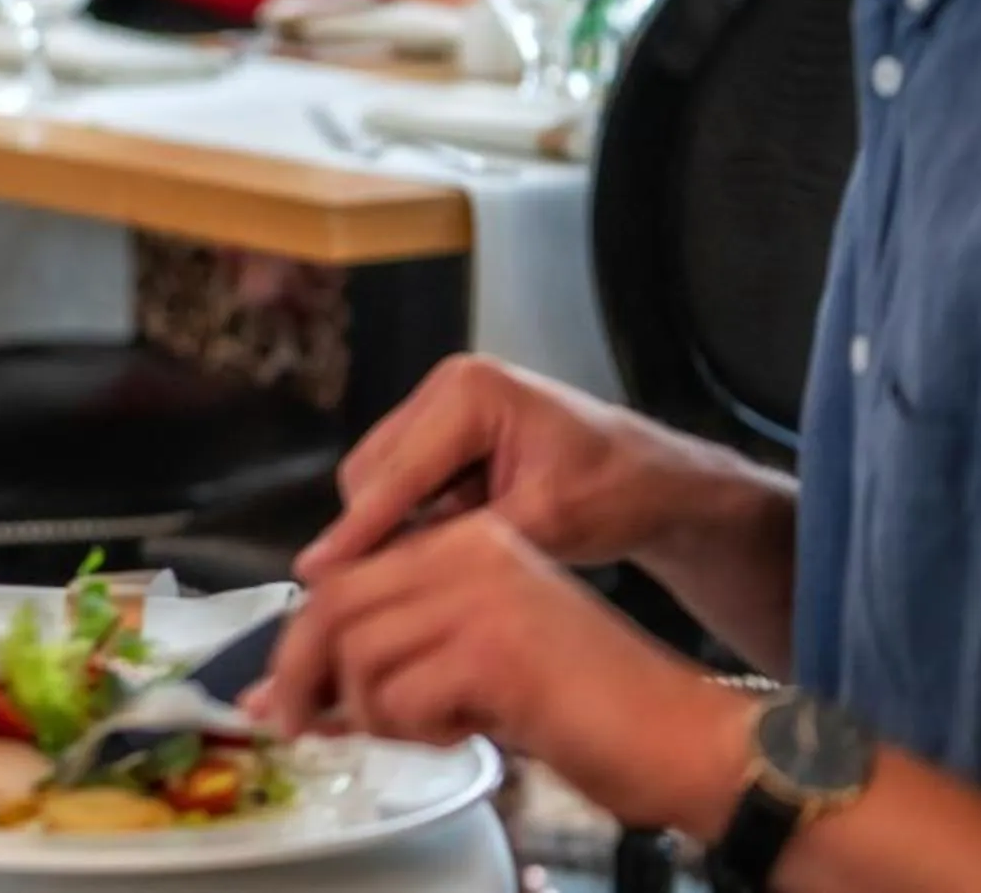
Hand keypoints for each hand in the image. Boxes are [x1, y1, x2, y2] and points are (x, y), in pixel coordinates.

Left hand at [252, 512, 755, 836]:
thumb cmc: (588, 712)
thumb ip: (392, 662)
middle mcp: (471, 551)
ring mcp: (482, 595)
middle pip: (333, 606)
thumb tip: (289, 697)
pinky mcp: (494, 649)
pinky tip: (470, 733)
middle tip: (296, 728)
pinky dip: (418, 732)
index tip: (277, 697)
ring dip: (376, 714)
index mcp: (468, 543)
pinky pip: (400, 696)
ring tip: (431, 730)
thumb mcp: (474, 667)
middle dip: (301, 677)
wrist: (690, 740)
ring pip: (359, 655)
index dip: (298, 643)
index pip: (345, 580)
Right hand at [299, 354, 698, 580]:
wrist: (664, 484)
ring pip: (382, 477)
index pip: (398, 470)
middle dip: (372, 528)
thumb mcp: (546, 525)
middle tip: (373, 594)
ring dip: (393, 527)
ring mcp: (445, 407)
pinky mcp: (447, 433)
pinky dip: (413, 522)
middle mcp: (447, 387)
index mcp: (471, 392)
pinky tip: (432, 560)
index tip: (317, 572)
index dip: (359, 527)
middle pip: (375, 468)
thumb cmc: (620, 495)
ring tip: (414, 581)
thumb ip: (462, 544)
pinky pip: (406, 483)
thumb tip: (390, 574)